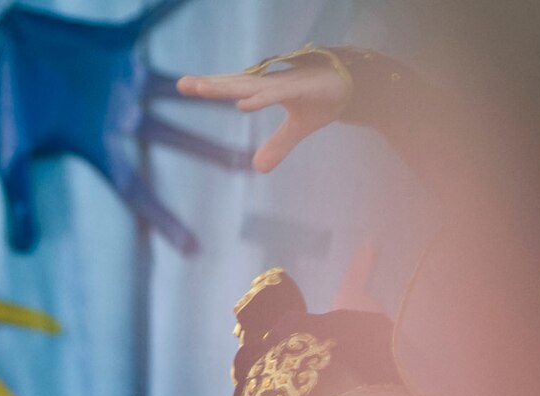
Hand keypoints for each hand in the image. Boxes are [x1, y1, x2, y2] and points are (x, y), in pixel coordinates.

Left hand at [177, 58, 350, 172]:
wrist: (357, 86)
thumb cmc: (324, 99)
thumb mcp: (299, 128)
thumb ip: (279, 145)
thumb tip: (259, 168)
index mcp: (268, 89)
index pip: (233, 85)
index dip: (210, 85)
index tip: (184, 84)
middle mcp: (273, 83)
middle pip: (235, 82)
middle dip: (210, 84)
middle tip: (182, 83)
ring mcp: (287, 83)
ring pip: (251, 86)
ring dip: (226, 88)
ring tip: (201, 89)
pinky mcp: (303, 87)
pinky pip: (278, 93)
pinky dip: (260, 98)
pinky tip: (242, 104)